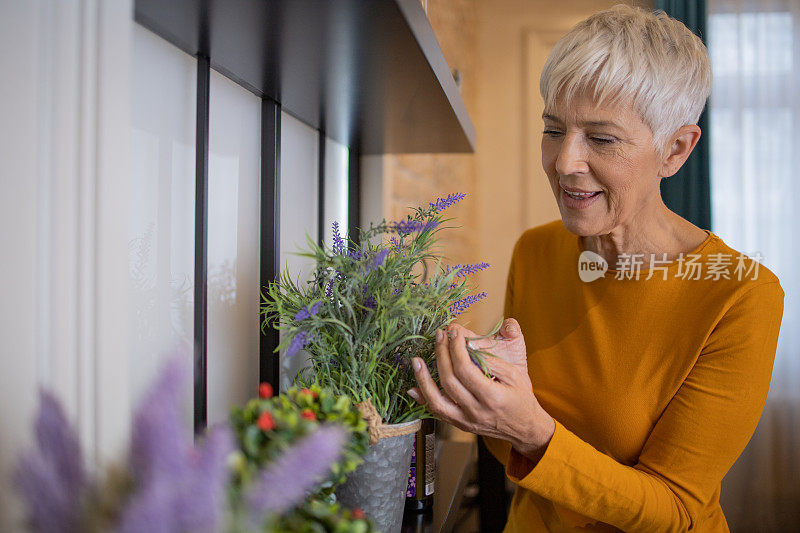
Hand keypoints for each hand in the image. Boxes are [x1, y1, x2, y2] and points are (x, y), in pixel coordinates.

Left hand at [409, 322, 554, 458]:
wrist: (524, 428)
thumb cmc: (521, 398)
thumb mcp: (515, 375)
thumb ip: (491, 361)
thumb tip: (468, 345)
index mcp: (492, 397)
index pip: (466, 369)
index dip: (456, 348)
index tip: (454, 332)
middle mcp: (477, 411)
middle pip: (450, 381)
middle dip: (442, 354)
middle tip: (439, 335)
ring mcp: (466, 420)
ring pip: (437, 401)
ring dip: (424, 379)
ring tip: (416, 361)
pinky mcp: (460, 424)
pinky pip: (437, 413)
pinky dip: (424, 399)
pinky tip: (413, 387)